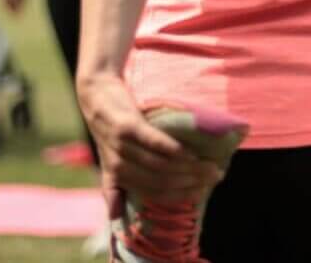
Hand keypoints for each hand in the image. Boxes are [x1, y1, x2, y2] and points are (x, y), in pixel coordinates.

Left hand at [77, 73, 222, 213]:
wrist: (94, 93)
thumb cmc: (109, 126)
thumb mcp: (107, 158)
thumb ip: (114, 186)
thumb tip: (115, 217)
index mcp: (117, 177)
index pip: (155, 194)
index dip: (182, 195)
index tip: (205, 190)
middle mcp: (119, 166)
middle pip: (162, 181)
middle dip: (192, 182)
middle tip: (215, 175)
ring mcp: (122, 146)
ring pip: (160, 165)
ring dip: (189, 168)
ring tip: (210, 164)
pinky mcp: (126, 126)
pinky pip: (152, 142)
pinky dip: (172, 150)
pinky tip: (189, 153)